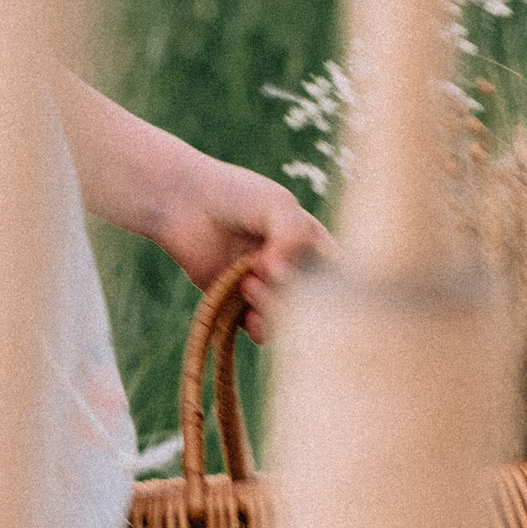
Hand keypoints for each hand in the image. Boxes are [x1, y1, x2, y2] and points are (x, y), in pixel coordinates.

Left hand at [162, 161, 331, 340]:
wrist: (184, 203)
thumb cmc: (235, 196)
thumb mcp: (276, 205)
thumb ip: (292, 234)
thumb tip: (281, 273)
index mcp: (314, 245)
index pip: (342, 277)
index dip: (335, 285)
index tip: (313, 276)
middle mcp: (296, 271)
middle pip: (316, 304)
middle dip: (296, 294)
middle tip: (266, 269)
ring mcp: (270, 290)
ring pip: (291, 321)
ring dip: (274, 309)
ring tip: (248, 283)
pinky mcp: (242, 307)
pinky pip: (264, 331)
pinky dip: (260, 326)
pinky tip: (246, 308)